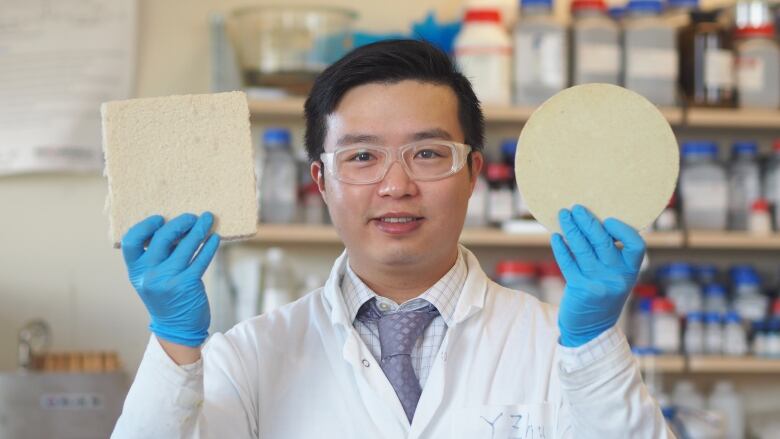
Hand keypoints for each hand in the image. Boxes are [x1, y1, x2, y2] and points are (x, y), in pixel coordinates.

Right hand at [121, 212, 220, 346]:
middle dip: (179, 223)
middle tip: (192, 217)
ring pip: (185, 246)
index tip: (160, 218)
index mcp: (135, 271)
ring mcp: (167, 280)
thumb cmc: (166, 297)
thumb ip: (156, 257)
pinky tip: (215, 238)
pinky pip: (200, 259)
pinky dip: (209, 246)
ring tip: (208, 219)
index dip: (145, 226)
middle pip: (161, 238)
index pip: (131, 241)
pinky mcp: (187, 284)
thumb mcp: (151, 279)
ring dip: (199, 229)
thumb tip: (176, 226)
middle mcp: (148, 275)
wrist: (177, 329)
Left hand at [550, 205, 645, 347]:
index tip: (608, 219)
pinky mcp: (580, 288)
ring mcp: (599, 283)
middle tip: (576, 207)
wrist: (591, 329)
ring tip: (563, 214)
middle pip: (603, 242)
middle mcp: (618, 277)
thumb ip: (612, 255)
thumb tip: (593, 221)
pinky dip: (561, 248)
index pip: (636, 245)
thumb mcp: (616, 277)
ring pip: (582, 249)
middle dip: (588, 221)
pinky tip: (556, 237)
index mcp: (631, 271)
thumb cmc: (603, 294)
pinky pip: (568, 262)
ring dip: (571, 229)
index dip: (623, 230)